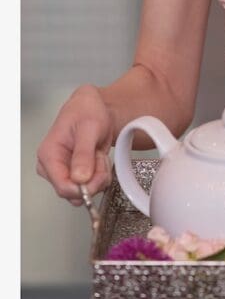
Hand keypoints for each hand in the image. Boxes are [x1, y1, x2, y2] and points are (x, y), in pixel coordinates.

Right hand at [36, 84, 114, 206]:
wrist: (93, 106)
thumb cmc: (86, 110)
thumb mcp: (89, 128)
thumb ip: (83, 154)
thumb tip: (79, 179)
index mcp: (49, 155)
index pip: (61, 186)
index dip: (82, 188)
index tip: (98, 177)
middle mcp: (52, 167)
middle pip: (73, 192)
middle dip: (94, 180)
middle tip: (101, 159)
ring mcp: (63, 172)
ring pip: (84, 191)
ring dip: (99, 176)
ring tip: (99, 154)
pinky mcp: (75, 174)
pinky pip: (91, 186)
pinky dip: (101, 175)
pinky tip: (99, 159)